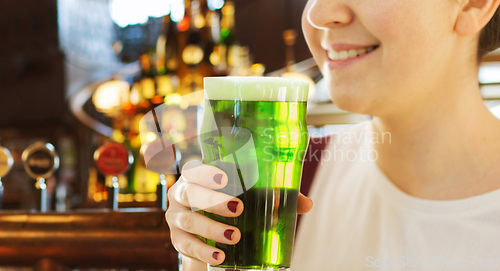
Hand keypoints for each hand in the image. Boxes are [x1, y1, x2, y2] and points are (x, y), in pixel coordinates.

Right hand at [165, 160, 313, 264]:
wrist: (209, 230)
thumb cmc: (232, 203)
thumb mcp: (249, 197)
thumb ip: (275, 197)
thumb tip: (306, 204)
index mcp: (198, 175)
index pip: (195, 168)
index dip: (206, 172)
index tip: (226, 178)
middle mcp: (182, 192)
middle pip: (190, 192)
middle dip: (213, 200)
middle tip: (238, 209)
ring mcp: (176, 216)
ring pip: (188, 220)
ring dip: (212, 229)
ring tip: (234, 237)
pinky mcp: (177, 238)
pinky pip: (185, 245)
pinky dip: (203, 251)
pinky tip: (220, 256)